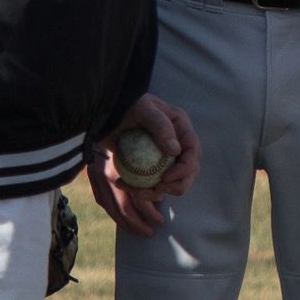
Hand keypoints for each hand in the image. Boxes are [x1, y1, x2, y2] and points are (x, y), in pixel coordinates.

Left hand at [86, 94, 201, 235]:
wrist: (106, 113)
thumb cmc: (126, 106)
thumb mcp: (143, 109)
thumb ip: (160, 126)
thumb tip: (175, 151)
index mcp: (181, 128)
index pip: (193, 152)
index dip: (185, 169)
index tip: (166, 178)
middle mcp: (177, 144)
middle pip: (188, 172)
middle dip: (176, 186)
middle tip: (157, 189)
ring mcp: (164, 157)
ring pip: (170, 183)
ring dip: (155, 193)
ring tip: (136, 192)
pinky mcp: (150, 167)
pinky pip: (150, 184)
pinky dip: (138, 189)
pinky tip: (121, 184)